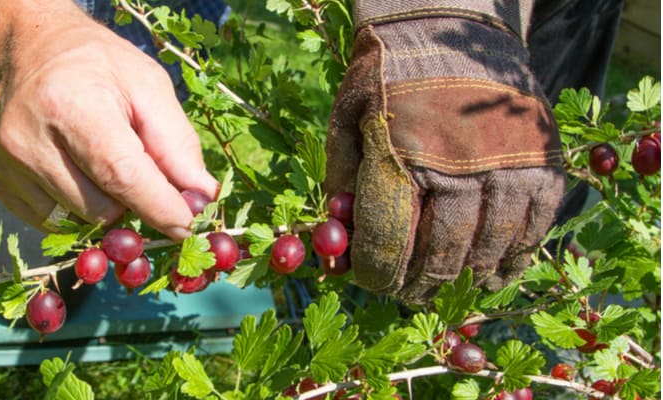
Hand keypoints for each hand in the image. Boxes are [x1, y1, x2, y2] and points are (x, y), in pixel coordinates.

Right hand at [0, 7, 217, 239]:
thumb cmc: (99, 67)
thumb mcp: (149, 86)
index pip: (121, 174)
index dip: (159, 207)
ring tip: (104, 165)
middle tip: (143, 175)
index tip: (187, 226)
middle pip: (101, 208)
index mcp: (72, 105)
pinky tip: (79, 174)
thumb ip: (177, 144)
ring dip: (107, 208)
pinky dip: (78, 211)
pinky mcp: (0, 185)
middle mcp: (30, 140)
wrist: (32, 50)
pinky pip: (55, 225)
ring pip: (79, 222)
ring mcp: (9, 166)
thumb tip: (202, 198)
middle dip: (135, 204)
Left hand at [325, 15, 564, 303]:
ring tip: (445, 290)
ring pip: (486, 250)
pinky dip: (512, 259)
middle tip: (408, 294)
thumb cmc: (388, 78)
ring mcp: (506, 167)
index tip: (373, 281)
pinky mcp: (542, 164)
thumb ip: (343, 187)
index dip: (378, 274)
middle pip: (440, 255)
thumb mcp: (346, 121)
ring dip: (463, 280)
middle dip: (418, 284)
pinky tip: (494, 274)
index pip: (388, 241)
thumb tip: (339, 249)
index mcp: (400, 155)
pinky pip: (531, 230)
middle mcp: (457, 167)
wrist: (448, 27)